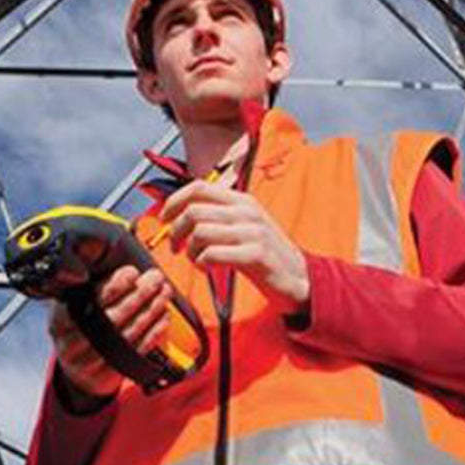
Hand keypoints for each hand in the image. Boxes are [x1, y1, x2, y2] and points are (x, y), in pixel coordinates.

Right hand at [49, 265, 171, 399]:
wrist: (78, 372)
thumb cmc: (81, 328)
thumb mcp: (76, 307)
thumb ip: (92, 289)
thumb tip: (122, 266)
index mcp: (62, 321)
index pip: (90, 301)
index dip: (113, 285)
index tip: (132, 272)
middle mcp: (73, 343)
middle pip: (112, 317)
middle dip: (138, 294)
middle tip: (155, 278)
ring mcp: (91, 362)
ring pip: (127, 334)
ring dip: (150, 310)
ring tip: (164, 292)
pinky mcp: (110, 374)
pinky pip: (137, 351)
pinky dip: (154, 332)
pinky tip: (164, 316)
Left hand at [161, 180, 309, 312]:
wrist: (299, 277)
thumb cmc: (265, 253)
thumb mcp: (245, 225)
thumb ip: (219, 215)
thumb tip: (182, 212)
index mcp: (242, 200)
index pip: (199, 187)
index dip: (174, 201)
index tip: (164, 218)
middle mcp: (247, 211)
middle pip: (194, 210)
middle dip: (175, 231)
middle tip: (176, 247)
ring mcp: (252, 231)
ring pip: (200, 232)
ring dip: (189, 251)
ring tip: (197, 261)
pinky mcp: (255, 254)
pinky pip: (212, 254)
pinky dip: (201, 263)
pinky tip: (208, 269)